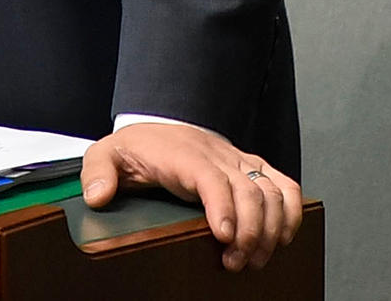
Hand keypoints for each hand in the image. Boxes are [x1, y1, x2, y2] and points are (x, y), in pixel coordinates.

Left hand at [80, 122, 301, 271]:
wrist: (158, 126)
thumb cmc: (136, 147)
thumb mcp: (106, 154)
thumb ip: (98, 172)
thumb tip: (99, 195)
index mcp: (184, 155)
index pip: (211, 177)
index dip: (223, 206)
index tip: (224, 237)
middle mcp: (218, 155)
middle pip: (248, 190)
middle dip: (249, 231)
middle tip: (235, 263)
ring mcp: (239, 160)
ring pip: (271, 189)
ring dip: (272, 228)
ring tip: (255, 259)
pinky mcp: (252, 167)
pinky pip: (284, 184)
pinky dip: (292, 210)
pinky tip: (285, 238)